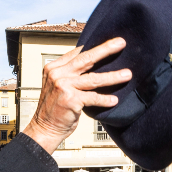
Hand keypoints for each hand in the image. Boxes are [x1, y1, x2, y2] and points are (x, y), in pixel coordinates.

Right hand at [24, 38, 131, 152]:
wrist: (44, 128)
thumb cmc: (54, 109)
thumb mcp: (57, 85)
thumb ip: (70, 74)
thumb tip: (93, 63)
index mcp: (54, 67)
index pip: (77, 52)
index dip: (94, 46)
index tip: (110, 42)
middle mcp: (58, 74)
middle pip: (86, 58)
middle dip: (106, 50)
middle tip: (120, 43)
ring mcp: (63, 86)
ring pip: (94, 79)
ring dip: (113, 76)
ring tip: (127, 74)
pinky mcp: (70, 100)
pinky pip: (93, 97)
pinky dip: (105, 99)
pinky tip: (114, 100)